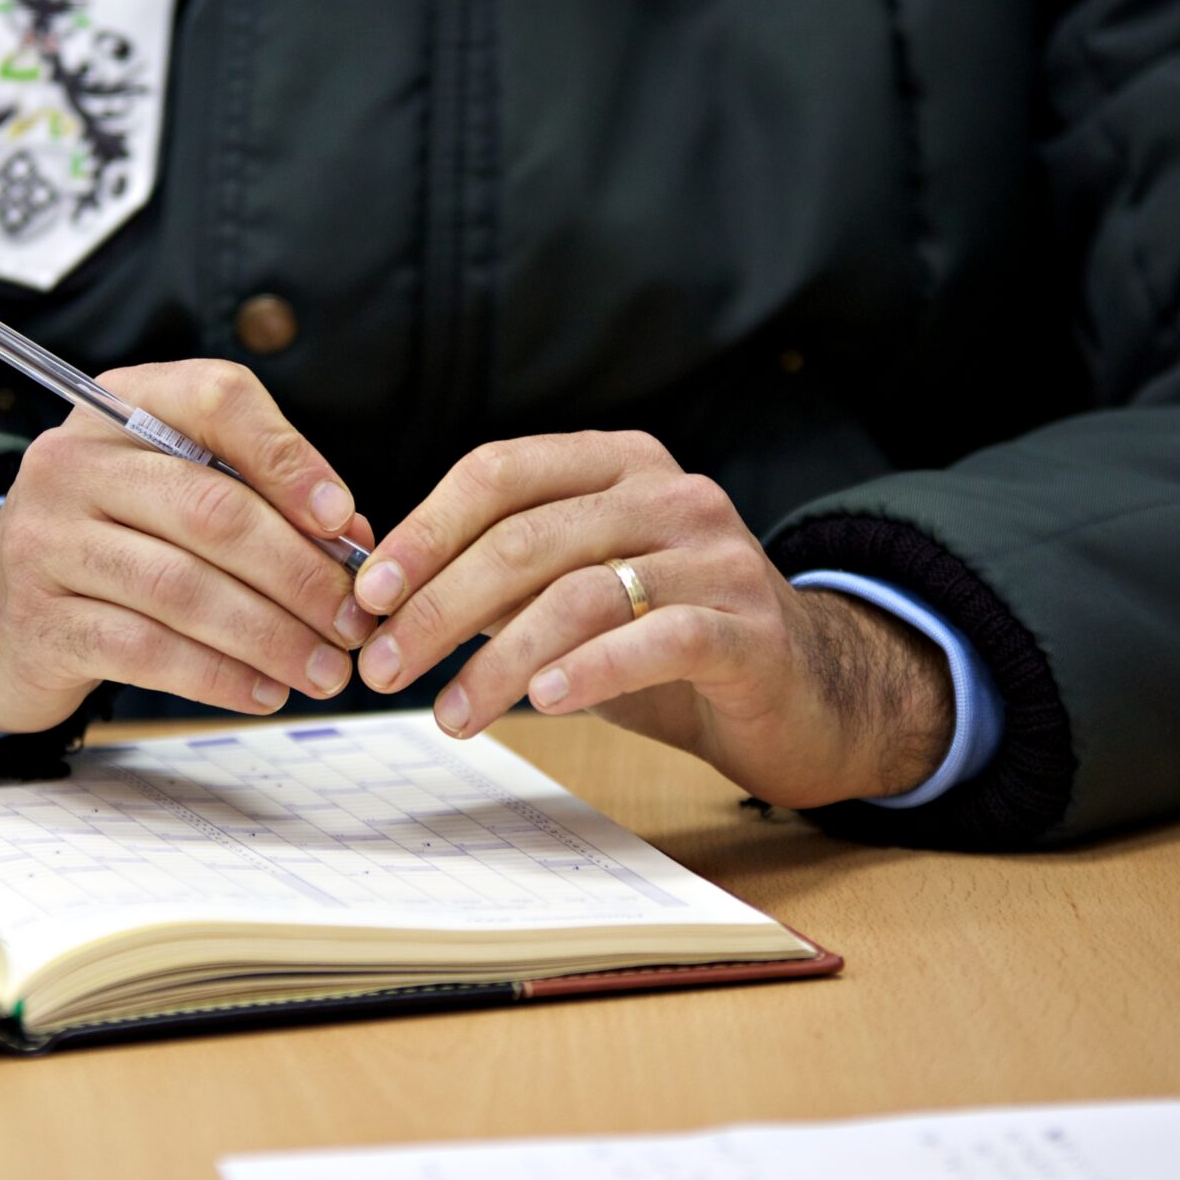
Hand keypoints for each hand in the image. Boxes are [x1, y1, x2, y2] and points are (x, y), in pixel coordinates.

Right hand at [0, 361, 376, 732]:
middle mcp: (73, 462)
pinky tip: (265, 693)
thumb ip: (259, 500)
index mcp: (119, 406)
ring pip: (184, 589)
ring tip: (326, 670)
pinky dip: (220, 676)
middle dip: (300, 573)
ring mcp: (48, 542)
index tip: (343, 520)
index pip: (215, 400)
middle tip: (355, 622)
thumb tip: (353, 541)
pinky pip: (148, 650)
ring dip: (271, 636)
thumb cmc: (114, 543)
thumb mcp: (172, 494)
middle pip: (211, 510)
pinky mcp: (41, 622)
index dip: (290, 458)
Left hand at [351, 432, 953, 807]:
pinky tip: (544, 703)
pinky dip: (591, 670)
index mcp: (619, 466)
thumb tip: (386, 594)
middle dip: (440, 604)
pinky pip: (657, 640)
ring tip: (449, 714)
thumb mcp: (581, 596)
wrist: (810, 695)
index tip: (368, 593)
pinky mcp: (751, 630)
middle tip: (385, 664)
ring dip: (498, 658)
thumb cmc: (672, 643)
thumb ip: (503, 580)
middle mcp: (672, 495)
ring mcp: (718, 557)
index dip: (424, 528)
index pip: (500, 471)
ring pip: (581, 593)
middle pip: (528, 536)